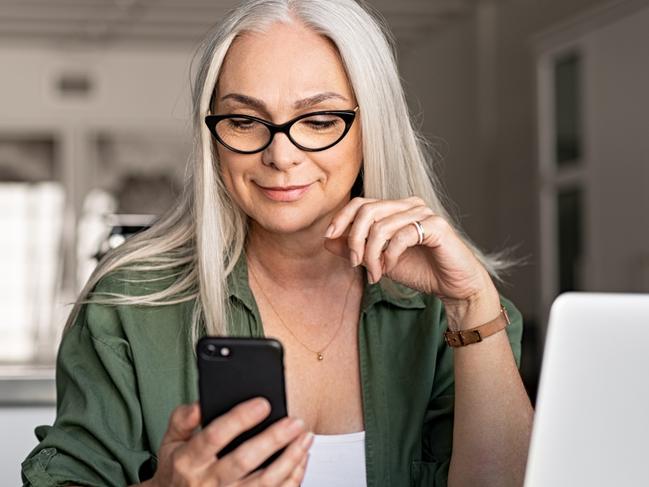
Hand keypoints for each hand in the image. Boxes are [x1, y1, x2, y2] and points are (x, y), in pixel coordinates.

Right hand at [146, 398, 312, 486]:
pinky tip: (301, 460)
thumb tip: (200, 404)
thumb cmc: (178, 470)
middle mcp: (208, 482)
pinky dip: (291, 479)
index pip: (214, 437)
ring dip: (289, 460)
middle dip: (272, 440)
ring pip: (263, 482)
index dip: (239, 419)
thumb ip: (183, 419)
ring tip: (305, 438)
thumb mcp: (170, 442)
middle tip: (294, 422)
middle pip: (244, 460)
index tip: (262, 403)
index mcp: (189, 461)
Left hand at [324, 197, 498, 321]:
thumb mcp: (379, 260)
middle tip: (355, 264)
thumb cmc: (420, 270)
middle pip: (367, 210)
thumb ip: (355, 249)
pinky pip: (402, 236)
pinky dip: (390, 255)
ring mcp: (424, 213)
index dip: (341, 218)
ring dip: (372, 254)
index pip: (361, 202)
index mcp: (396, 208)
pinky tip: (389, 268)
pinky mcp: (437, 227)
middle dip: (355, 239)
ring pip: (382, 226)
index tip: (329, 237)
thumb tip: (328, 240)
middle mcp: (409, 205)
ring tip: (375, 273)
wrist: (453, 287)